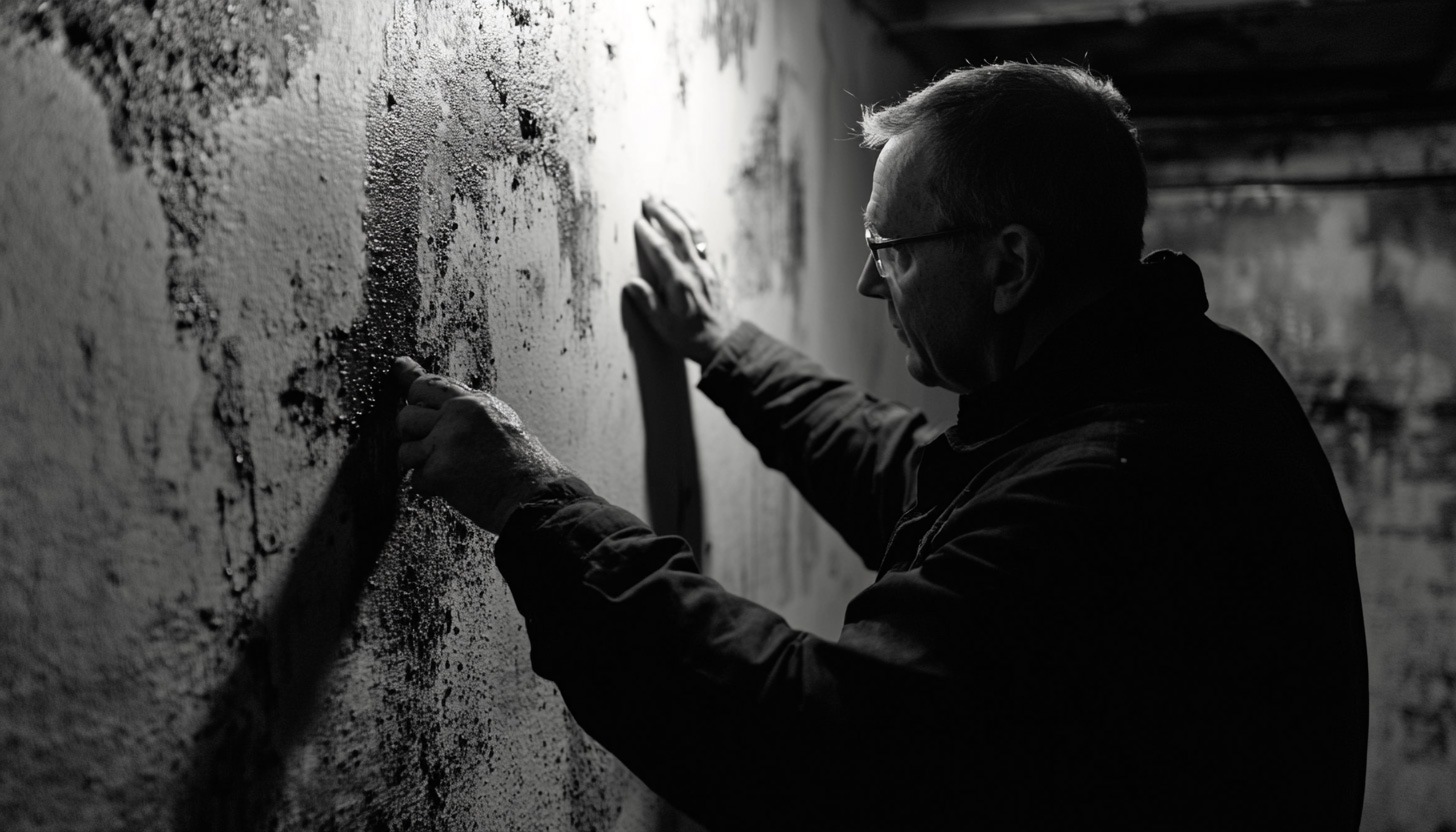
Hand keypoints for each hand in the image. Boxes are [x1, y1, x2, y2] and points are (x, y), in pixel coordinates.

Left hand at [392, 357, 570, 533]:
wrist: (536, 495)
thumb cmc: (523, 465)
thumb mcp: (500, 422)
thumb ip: (466, 412)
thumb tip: (435, 402)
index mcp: (474, 402)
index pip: (430, 384)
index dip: (409, 378)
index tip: (397, 366)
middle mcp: (457, 415)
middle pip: (406, 414)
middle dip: (413, 434)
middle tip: (434, 448)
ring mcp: (447, 442)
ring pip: (404, 448)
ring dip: (419, 464)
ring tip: (448, 470)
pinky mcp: (440, 471)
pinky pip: (415, 479)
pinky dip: (430, 488)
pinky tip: (454, 488)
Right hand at [628, 195, 737, 363]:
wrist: (722, 342)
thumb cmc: (690, 337)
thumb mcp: (664, 326)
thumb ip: (648, 303)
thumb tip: (632, 283)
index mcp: (680, 284)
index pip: (662, 251)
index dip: (649, 234)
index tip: (638, 220)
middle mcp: (696, 271)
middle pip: (679, 234)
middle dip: (663, 213)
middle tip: (648, 197)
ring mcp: (707, 268)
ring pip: (694, 232)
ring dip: (680, 212)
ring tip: (666, 198)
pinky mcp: (713, 269)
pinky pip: (704, 240)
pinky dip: (694, 224)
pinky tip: (686, 216)